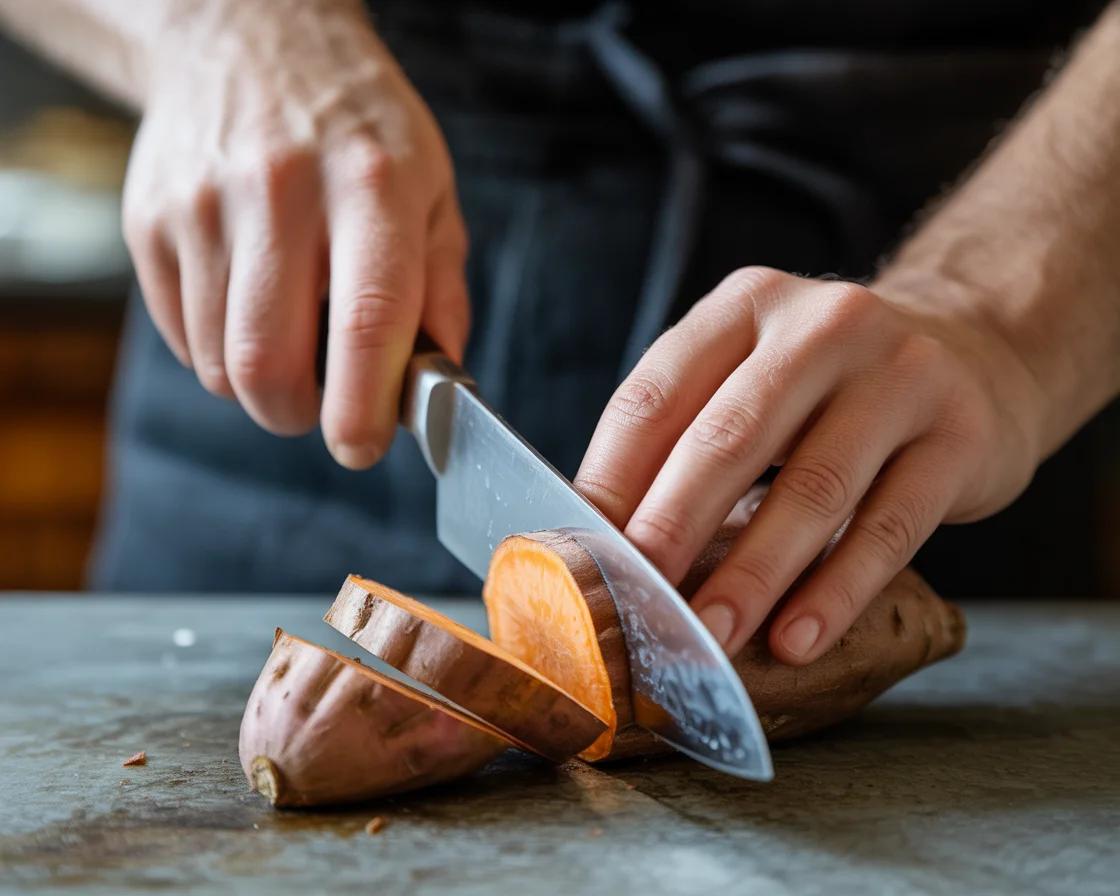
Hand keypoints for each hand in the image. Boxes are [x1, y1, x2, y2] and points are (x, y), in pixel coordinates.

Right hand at [122, 0, 468, 466]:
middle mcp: (281, 191)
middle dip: (297, 415)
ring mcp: (204, 205)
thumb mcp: (432, 189)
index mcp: (372, 187)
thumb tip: (439, 378)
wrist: (250, 39)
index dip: (364, 408)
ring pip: (218, 364)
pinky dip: (218, 352)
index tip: (363, 446)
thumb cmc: (359, 129)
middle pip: (268, 364)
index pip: (368, 322)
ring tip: (289, 337)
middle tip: (321, 406)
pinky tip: (248, 305)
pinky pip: (182, 337)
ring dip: (258, 386)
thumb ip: (441, 289)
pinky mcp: (151, 220)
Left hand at [575, 266, 1044, 662]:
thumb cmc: (828, 387)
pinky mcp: (960, 435)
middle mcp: (823, 326)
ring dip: (752, 576)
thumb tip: (599, 540)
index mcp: (746, 306)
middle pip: (728, 438)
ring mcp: (901, 375)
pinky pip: (889, 527)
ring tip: (711, 637)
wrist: (974, 354)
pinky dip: (836, 591)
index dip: (610, 482)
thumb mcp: (752, 378)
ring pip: (811, 489)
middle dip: (671, 529)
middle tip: (635, 601)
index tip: (581, 557)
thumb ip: (683, 435)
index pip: (655, 397)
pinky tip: (797, 639)